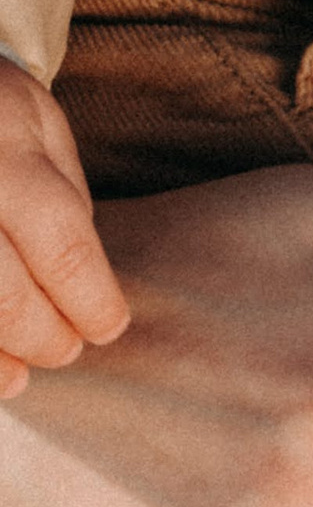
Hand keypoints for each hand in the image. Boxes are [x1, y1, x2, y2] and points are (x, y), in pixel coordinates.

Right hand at [0, 55, 128, 389]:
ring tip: (18, 378)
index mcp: (6, 154)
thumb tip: (85, 282)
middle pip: (2, 294)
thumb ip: (65, 198)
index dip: (90, 301)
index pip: (61, 246)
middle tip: (64, 351)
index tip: (107, 327)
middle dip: (41, 335)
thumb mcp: (42, 128)